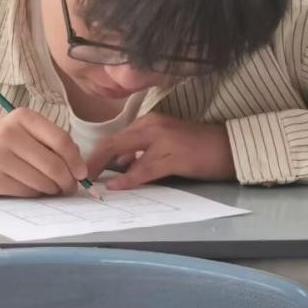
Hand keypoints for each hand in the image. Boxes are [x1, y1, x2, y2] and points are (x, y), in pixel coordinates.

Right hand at [0, 108, 87, 196]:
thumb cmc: (10, 141)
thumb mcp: (30, 130)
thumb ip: (55, 142)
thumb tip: (79, 168)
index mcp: (23, 117)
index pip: (60, 140)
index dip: (75, 160)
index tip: (82, 173)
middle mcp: (8, 134)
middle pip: (52, 164)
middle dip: (67, 180)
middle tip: (70, 186)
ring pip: (41, 181)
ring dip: (53, 189)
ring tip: (53, 187)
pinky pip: (26, 192)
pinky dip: (36, 194)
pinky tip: (34, 188)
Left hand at [86, 113, 235, 190]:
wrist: (228, 147)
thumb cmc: (197, 147)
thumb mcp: (164, 144)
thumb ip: (140, 151)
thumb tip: (117, 164)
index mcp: (149, 122)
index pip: (115, 137)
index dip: (96, 153)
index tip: (83, 167)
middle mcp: (152, 125)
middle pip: (113, 142)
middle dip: (93, 160)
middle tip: (79, 176)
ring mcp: (163, 140)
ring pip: (124, 153)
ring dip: (104, 168)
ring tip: (90, 182)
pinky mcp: (174, 156)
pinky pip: (145, 169)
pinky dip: (128, 178)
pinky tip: (116, 186)